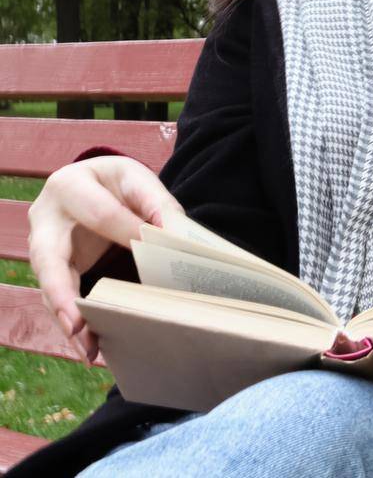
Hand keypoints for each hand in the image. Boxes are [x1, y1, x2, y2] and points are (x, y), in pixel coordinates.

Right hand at [28, 156, 182, 365]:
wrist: (94, 186)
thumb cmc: (116, 185)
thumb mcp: (137, 180)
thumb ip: (156, 203)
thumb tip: (172, 234)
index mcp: (68, 187)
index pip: (101, 214)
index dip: (129, 232)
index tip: (154, 249)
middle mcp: (45, 220)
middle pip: (49, 260)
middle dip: (63, 295)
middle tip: (78, 327)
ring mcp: (43, 248)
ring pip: (49, 287)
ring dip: (68, 319)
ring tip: (86, 349)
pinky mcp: (52, 271)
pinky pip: (58, 299)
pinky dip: (73, 322)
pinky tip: (88, 346)